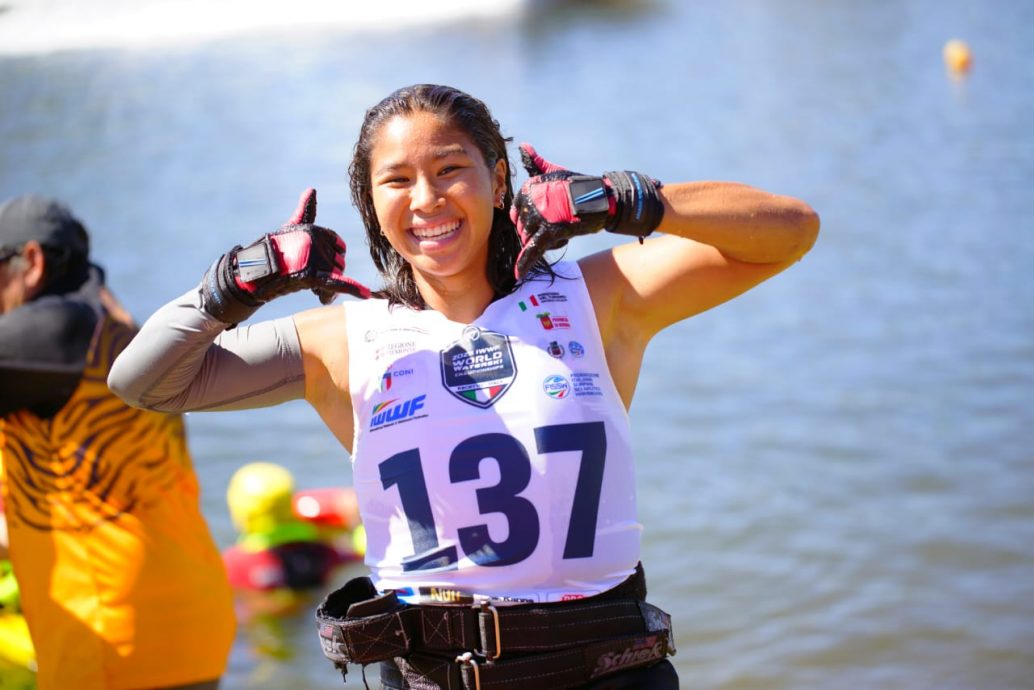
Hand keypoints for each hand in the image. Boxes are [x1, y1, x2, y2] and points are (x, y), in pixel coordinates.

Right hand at [201, 189, 369, 324]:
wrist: (256, 270)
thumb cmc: (275, 249)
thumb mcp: (292, 228)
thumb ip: (306, 211)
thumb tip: (312, 190)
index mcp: (316, 230)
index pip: (339, 247)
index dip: (330, 257)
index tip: (314, 262)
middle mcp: (317, 241)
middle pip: (338, 264)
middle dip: (328, 274)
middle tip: (306, 277)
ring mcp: (314, 257)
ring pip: (335, 278)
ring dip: (325, 288)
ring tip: (305, 286)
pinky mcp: (311, 275)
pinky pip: (336, 283)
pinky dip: (352, 289)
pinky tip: (366, 294)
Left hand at [510, 143, 664, 278]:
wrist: (603, 199)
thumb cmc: (579, 186)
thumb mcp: (555, 172)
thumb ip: (536, 163)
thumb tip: (523, 146)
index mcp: (529, 187)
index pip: (517, 212)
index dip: (529, 219)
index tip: (545, 218)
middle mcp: (531, 201)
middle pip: (523, 228)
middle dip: (537, 231)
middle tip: (561, 223)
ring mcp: (540, 218)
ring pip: (531, 239)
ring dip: (545, 240)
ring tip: (566, 229)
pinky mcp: (550, 232)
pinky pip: (532, 250)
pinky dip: (524, 264)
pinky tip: (518, 275)